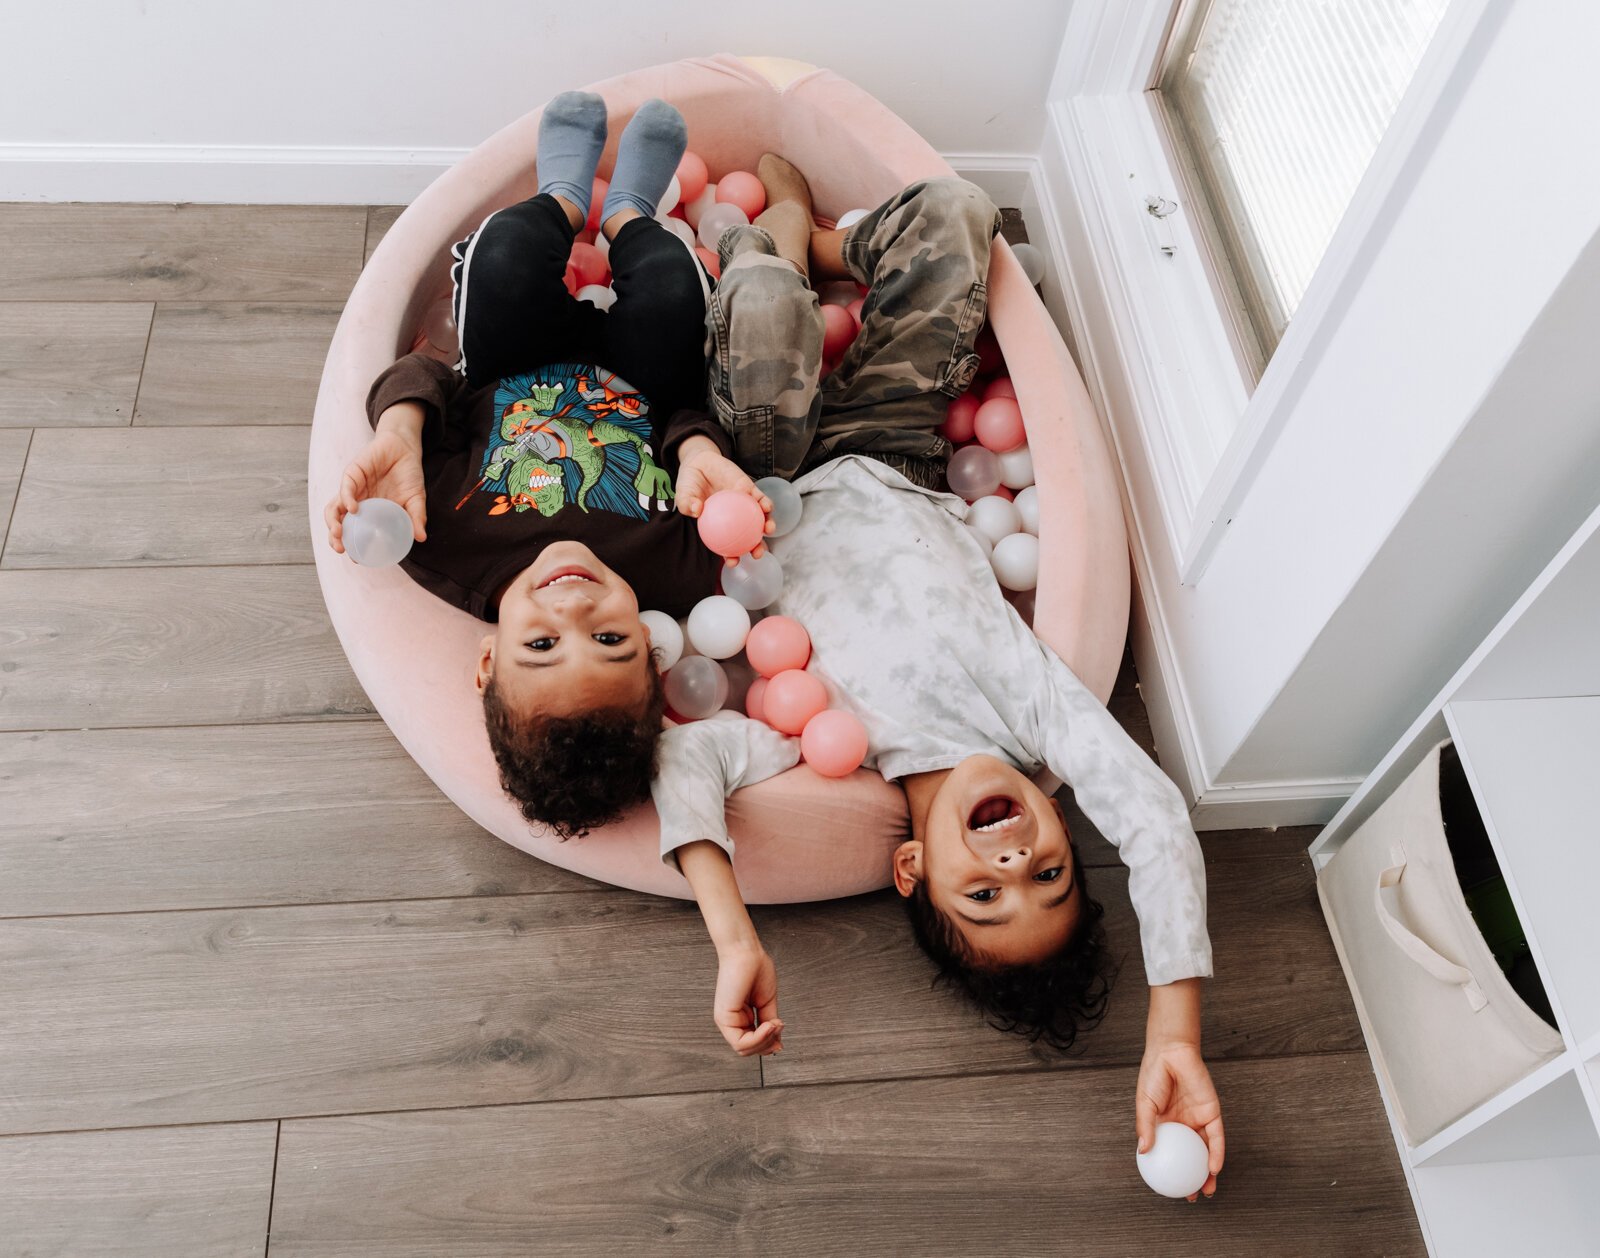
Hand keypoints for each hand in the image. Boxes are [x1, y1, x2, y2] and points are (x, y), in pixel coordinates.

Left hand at [324, 429, 427, 554]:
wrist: (405, 448)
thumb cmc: (408, 475)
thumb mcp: (415, 499)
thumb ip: (416, 517)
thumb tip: (422, 538)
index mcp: (370, 512)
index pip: (355, 532)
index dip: (352, 545)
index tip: (355, 558)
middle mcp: (357, 502)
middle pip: (339, 523)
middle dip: (336, 537)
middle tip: (342, 549)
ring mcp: (353, 489)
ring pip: (334, 508)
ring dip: (333, 522)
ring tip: (338, 534)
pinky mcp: (352, 474)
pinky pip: (345, 489)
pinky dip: (346, 500)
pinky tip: (353, 510)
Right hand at [675, 440, 774, 563]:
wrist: (699, 463)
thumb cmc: (690, 483)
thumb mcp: (683, 494)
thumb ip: (687, 504)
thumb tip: (696, 511)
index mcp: (719, 526)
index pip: (727, 546)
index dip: (731, 556)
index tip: (733, 562)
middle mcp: (734, 519)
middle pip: (748, 537)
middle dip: (756, 548)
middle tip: (757, 553)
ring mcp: (744, 506)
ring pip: (759, 520)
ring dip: (767, 526)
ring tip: (768, 529)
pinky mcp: (750, 491)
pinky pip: (760, 499)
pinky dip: (765, 504)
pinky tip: (766, 507)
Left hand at [712, 941, 782, 1056]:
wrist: (746, 951)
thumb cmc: (755, 969)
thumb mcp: (767, 1003)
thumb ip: (769, 1024)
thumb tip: (777, 1044)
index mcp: (741, 1018)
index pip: (753, 1044)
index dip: (769, 1044)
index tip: (781, 1034)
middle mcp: (732, 1021)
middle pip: (749, 1050)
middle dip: (768, 1043)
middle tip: (779, 1028)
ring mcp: (726, 1020)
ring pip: (743, 1050)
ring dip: (764, 1041)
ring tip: (774, 1024)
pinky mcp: (723, 1017)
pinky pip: (739, 1042)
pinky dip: (758, 1038)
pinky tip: (768, 1025)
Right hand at [1136, 1040, 1224, 1199]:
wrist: (1171, 1053)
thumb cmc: (1154, 1074)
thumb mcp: (1144, 1104)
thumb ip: (1145, 1127)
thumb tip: (1144, 1152)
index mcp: (1166, 1125)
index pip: (1171, 1153)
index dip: (1172, 1171)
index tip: (1170, 1189)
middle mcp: (1184, 1125)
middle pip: (1191, 1157)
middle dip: (1194, 1178)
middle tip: (1193, 1196)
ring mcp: (1198, 1120)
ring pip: (1206, 1152)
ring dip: (1208, 1172)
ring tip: (1207, 1189)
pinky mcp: (1212, 1114)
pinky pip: (1216, 1138)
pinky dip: (1216, 1154)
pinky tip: (1213, 1168)